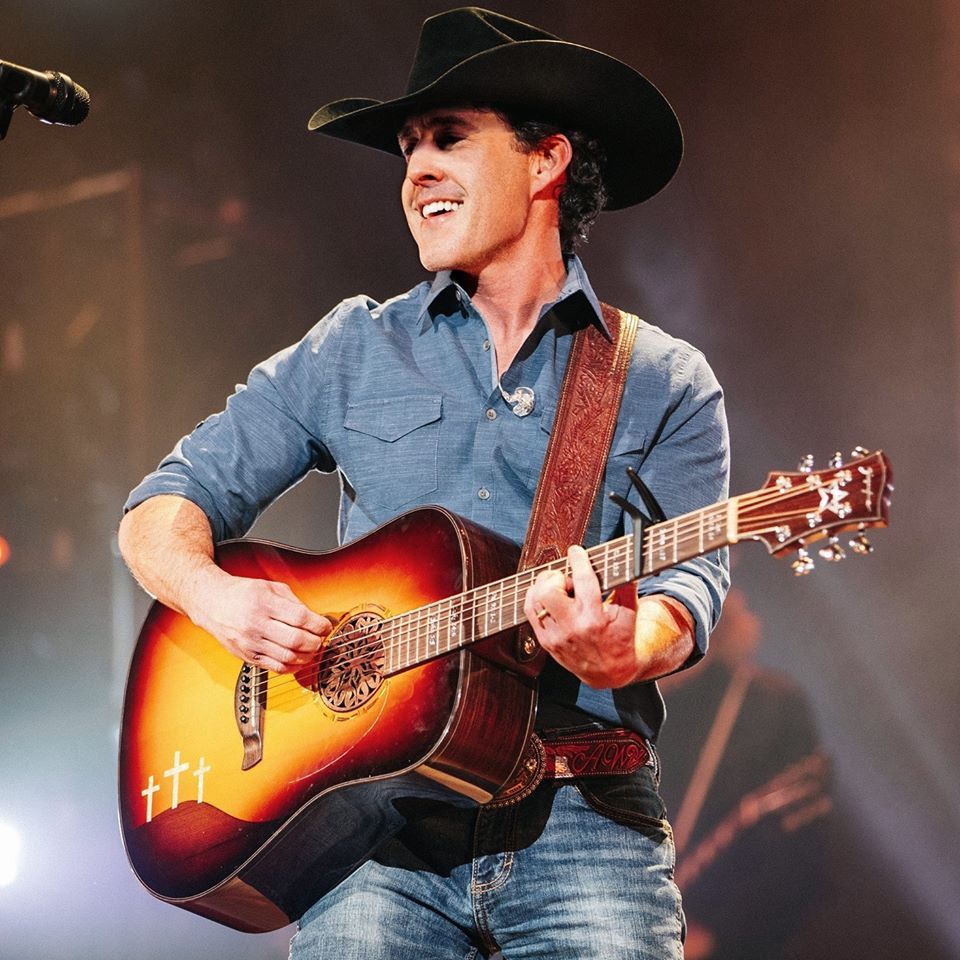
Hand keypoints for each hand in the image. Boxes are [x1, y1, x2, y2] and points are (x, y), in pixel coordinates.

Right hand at [187, 569, 331, 672]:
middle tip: (320, 638)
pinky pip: (275, 668)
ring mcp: (251, 643)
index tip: (326, 625)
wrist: (211, 603)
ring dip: (307, 656)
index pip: (300, 617)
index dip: (319, 624)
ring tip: (312, 649)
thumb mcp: (270, 587)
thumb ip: (294, 602)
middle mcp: (256, 624)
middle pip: (296, 640)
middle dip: (316, 641)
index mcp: (265, 603)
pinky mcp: (247, 656)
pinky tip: (298, 660)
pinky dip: (292, 667)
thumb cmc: (241, 593)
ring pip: (288, 657)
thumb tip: (315, 618)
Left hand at [523, 545, 640, 687]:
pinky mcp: (545, 642)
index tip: (576, 551)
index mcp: (595, 618)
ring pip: (535, 599)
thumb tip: (630, 560)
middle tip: (566, 580)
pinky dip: (536, 598)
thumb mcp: (630, 613)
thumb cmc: (620, 639)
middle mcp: (573, 627)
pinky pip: (530, 611)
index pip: (583, 581)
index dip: (578, 561)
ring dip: (544, 586)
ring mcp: (556, 636)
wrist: (609, 673)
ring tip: (558, 588)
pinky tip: (548, 597)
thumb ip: (628, 585)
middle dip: (555, 577)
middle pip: (549, 591)